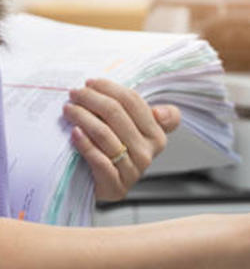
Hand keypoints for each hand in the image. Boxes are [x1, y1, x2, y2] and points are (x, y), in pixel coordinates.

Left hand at [64, 79, 181, 201]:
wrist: (99, 185)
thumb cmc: (111, 152)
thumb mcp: (133, 131)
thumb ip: (146, 115)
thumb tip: (161, 112)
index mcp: (157, 135)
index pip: (133, 102)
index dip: (109, 88)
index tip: (91, 83)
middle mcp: (148, 152)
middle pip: (116, 113)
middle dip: (90, 98)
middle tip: (74, 94)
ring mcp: (132, 170)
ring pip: (104, 133)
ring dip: (81, 116)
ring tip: (68, 110)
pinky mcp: (116, 185)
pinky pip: (99, 159)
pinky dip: (84, 144)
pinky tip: (74, 133)